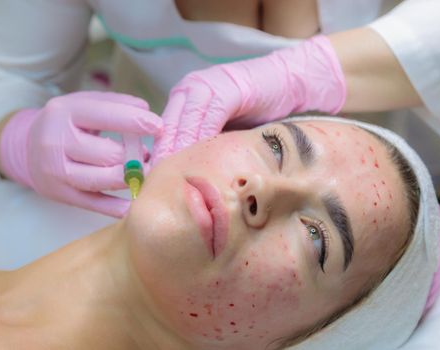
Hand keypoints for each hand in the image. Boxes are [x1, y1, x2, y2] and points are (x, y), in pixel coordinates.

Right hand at [0, 91, 161, 217]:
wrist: (28, 148)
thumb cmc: (67, 123)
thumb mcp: (84, 103)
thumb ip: (115, 103)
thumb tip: (145, 110)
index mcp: (63, 112)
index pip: (104, 115)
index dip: (135, 121)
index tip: (158, 126)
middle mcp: (55, 142)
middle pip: (106, 153)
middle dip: (134, 156)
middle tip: (150, 155)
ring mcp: (56, 172)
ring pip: (101, 180)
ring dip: (130, 178)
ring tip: (143, 171)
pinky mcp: (60, 195)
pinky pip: (94, 204)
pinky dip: (116, 206)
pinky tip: (134, 201)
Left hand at [152, 35, 345, 162]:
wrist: (288, 83)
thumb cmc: (255, 110)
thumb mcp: (222, 128)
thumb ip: (203, 142)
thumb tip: (184, 174)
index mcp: (184, 97)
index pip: (165, 129)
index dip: (158, 154)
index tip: (152, 179)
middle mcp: (190, 88)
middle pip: (170, 126)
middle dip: (163, 155)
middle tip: (156, 182)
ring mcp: (207, 85)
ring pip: (186, 121)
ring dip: (179, 149)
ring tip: (173, 175)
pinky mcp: (227, 87)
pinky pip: (210, 115)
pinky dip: (203, 136)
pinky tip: (199, 158)